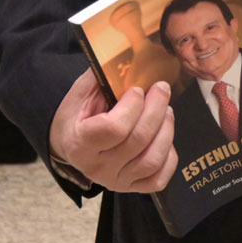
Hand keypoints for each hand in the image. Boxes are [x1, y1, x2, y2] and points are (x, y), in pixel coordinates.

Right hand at [48, 68, 177, 192]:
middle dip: (156, 108)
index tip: (137, 90)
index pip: (113, 129)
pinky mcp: (132, 187)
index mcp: (80, 144)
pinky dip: (170, 157)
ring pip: (152, 158)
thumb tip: (124, 55)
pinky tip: (165, 136)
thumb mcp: (81, 93)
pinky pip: (158, 178)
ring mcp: (115, 181)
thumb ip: (100, 76)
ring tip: (166, 110)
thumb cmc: (80, 115)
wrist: (71, 144)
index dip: (132, 106)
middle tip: (162, 88)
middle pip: (138, 139)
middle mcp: (96, 168)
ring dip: (166, 129)